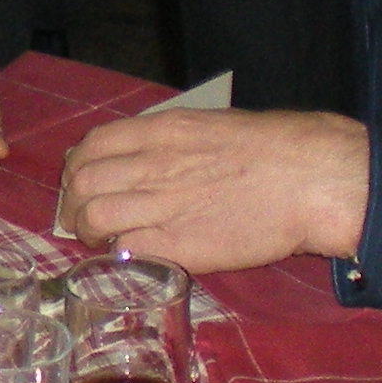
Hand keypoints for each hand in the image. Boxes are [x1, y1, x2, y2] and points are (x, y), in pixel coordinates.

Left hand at [55, 108, 370, 270]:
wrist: (308, 180)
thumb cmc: (273, 149)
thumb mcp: (211, 126)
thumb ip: (171, 141)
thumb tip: (144, 157)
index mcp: (161, 131)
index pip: (92, 145)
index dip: (78, 167)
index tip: (83, 183)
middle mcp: (152, 165)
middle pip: (83, 183)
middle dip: (73, 203)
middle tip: (83, 218)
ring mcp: (161, 205)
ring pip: (94, 217)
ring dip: (87, 232)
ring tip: (101, 240)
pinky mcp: (177, 246)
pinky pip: (124, 250)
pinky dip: (116, 254)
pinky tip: (129, 256)